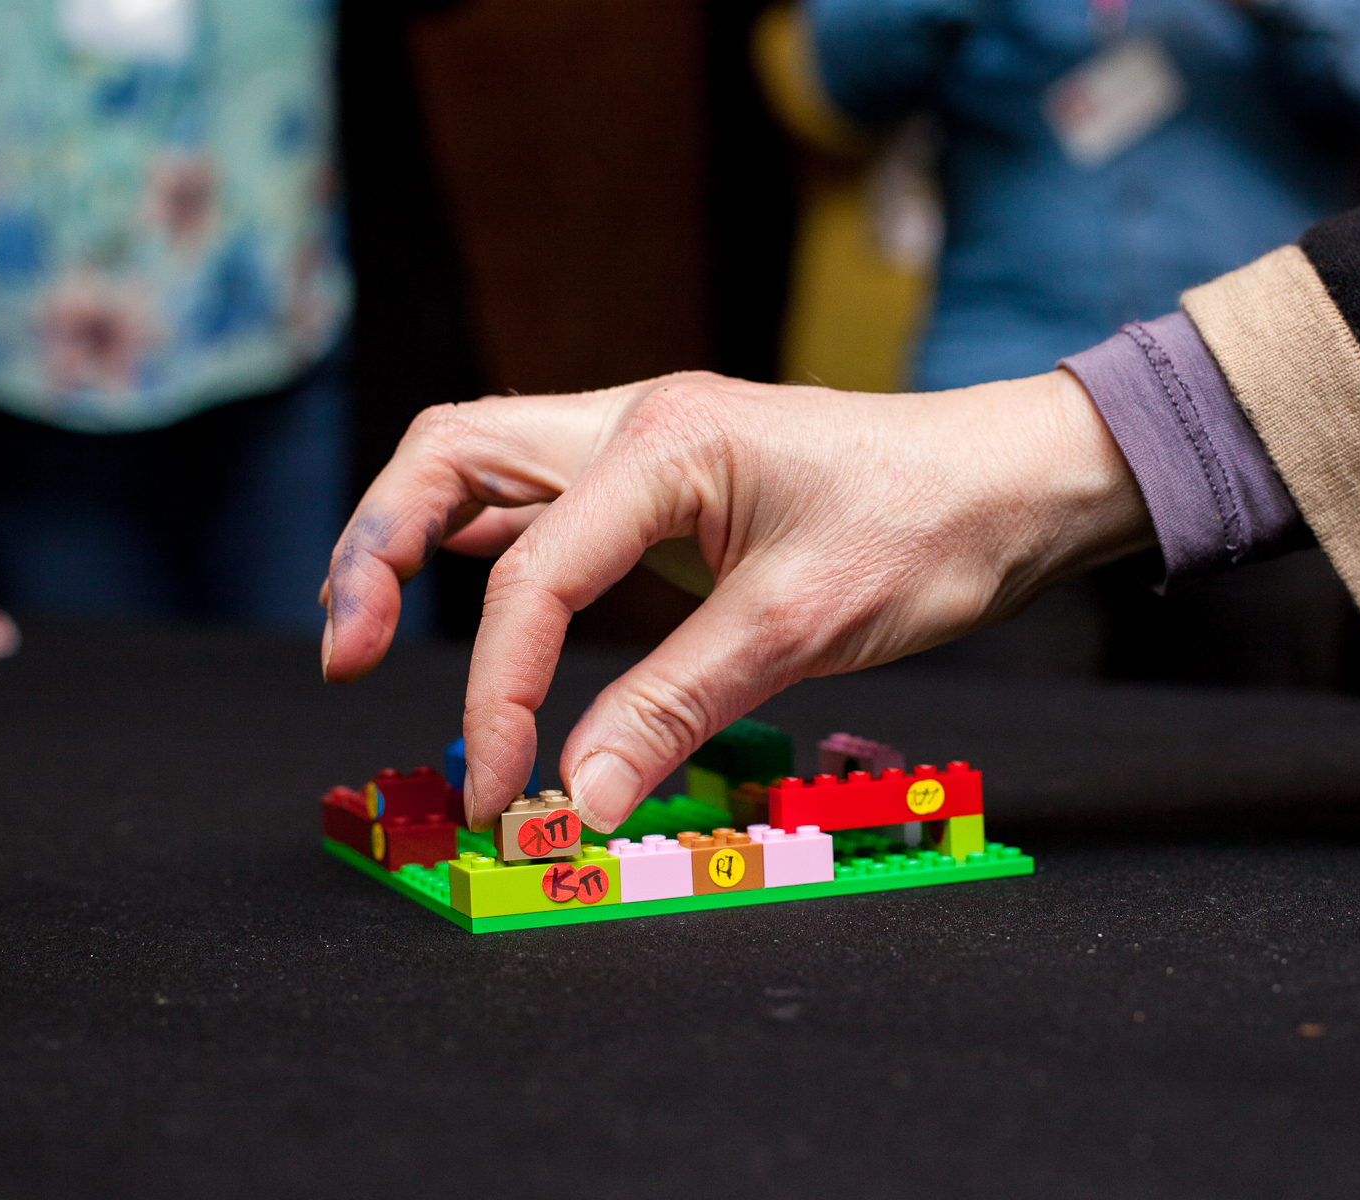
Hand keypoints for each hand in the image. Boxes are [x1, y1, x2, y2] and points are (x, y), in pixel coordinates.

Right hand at [320, 369, 1151, 831]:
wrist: (1012, 483)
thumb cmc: (929, 531)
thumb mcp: (800, 628)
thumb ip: (673, 709)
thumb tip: (574, 798)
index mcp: (662, 445)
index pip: (530, 573)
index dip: (498, 694)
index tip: (503, 791)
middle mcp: (636, 426)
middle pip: (452, 456)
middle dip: (376, 550)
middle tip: (346, 654)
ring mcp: (649, 447)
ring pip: (485, 467)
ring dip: (415, 540)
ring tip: (368, 627)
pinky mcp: (670, 485)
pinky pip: (546, 501)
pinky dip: (488, 549)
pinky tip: (467, 597)